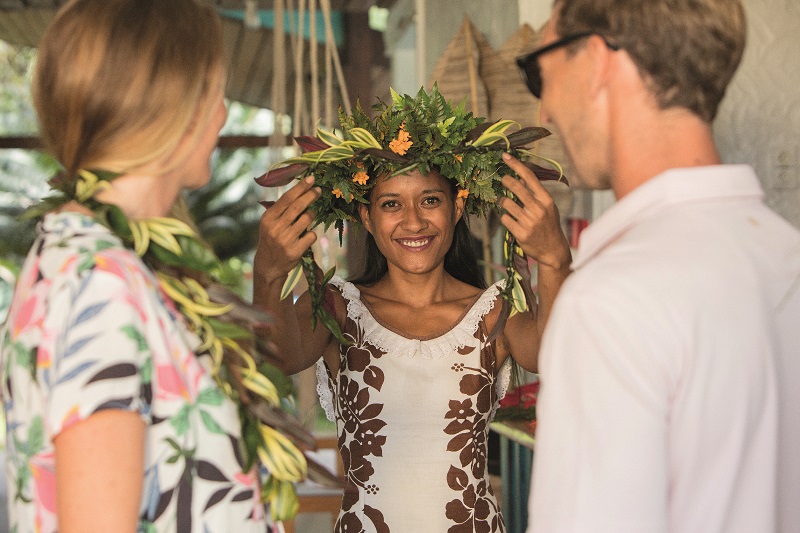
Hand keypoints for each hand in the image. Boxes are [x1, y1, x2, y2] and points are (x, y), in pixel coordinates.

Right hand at [254, 176, 320, 284]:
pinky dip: (311, 233)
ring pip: (307, 219)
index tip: (311, 179)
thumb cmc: (272, 239)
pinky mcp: (294, 251)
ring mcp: (285, 240)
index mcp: (268, 218)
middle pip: (298, 206)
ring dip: (312, 215)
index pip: (287, 198)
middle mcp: (275, 228)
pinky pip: (311, 235)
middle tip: (319, 190)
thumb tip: (302, 190)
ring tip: (310, 216)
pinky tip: (305, 237)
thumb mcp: (269, 223)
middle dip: (311, 195)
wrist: (269, 265)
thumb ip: (281, 209)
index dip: (300, 187)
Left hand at [498, 153, 570, 270]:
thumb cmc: (549, 225)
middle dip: (506, 180)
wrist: (553, 250)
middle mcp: (538, 209)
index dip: (516, 165)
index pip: (530, 177)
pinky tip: (510, 219)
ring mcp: (530, 222)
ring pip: (507, 204)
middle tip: (501, 179)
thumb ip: (535, 193)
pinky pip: (505, 219)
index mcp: (546, 200)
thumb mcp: (547, 207)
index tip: (505, 156)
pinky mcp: (521, 233)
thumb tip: (522, 177)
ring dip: (503, 201)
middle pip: (516, 188)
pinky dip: (505, 217)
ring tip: (505, 203)